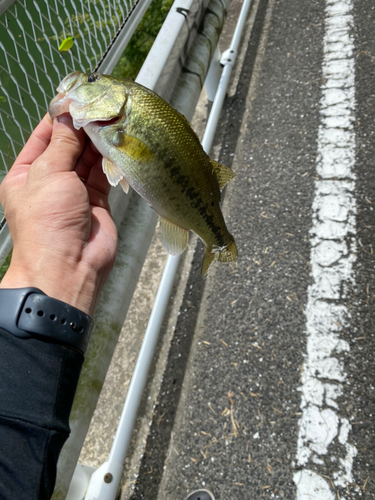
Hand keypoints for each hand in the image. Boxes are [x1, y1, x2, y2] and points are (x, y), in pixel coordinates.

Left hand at [0, 113, 117, 315]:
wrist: (69, 267)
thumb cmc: (47, 223)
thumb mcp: (48, 174)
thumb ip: (63, 143)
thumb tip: (69, 113)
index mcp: (26, 174)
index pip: (44, 136)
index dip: (60, 116)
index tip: (78, 97)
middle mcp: (50, 181)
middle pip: (68, 146)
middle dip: (83, 128)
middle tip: (102, 107)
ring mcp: (74, 192)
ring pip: (88, 160)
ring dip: (99, 143)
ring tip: (113, 121)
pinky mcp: (97, 202)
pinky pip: (104, 176)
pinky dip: (111, 162)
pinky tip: (118, 144)